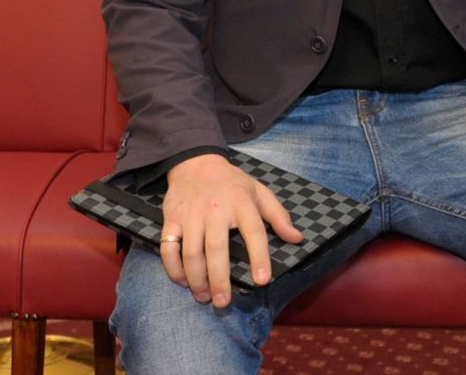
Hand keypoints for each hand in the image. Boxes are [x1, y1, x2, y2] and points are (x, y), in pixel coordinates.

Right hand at [159, 154, 302, 306]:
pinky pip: (168, 248)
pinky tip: (183, 281)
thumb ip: (278, 216)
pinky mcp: (172, 219)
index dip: (259, 257)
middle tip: (223, 302)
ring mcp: (191, 215)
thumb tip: (296, 238)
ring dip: (196, 279)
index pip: (254, 231)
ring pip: (191, 253)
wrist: (196, 162)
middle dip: (219, 279)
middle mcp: (216, 209)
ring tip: (204, 297)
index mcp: (241, 202)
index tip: (262, 280)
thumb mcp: (259, 191)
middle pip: (217, 249)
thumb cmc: (232, 183)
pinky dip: (173, 269)